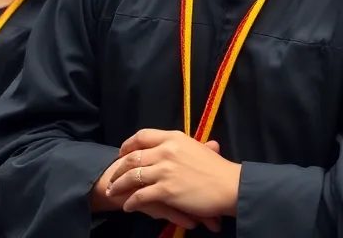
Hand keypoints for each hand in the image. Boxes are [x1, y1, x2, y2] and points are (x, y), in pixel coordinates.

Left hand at [91, 146, 219, 230]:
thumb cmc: (217, 168)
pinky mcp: (165, 190)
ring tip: (113, 192)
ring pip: (131, 177)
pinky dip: (130, 202)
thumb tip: (181, 145)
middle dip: (118, 169)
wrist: (229, 186)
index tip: (122, 153)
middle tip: (113, 178)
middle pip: (132, 157)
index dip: (128, 144)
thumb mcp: (200, 149)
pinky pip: (139, 196)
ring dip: (118, 186)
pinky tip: (128, 206)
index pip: (143, 135)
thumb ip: (185, 147)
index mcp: (175, 138)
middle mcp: (166, 151)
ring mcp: (165, 170)